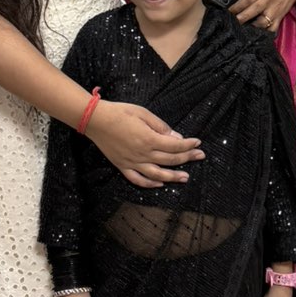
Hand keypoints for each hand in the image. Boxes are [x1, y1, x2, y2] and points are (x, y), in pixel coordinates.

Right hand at [87, 101, 202, 187]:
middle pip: (170, 159)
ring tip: (185, 178)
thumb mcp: (143, 113)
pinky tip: (160, 183)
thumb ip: (161, 127)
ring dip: (173, 177)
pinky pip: (137, 179)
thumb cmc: (120, 112)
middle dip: (187, 158)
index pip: (175, 145)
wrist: (95, 120)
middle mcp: (142, 154)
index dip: (188, 144)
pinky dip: (149, 184)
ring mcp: (132, 162)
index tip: (198, 143)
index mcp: (149, 139)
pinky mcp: (122, 166)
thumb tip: (176, 137)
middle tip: (200, 156)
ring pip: (157, 174)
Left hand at [232, 0, 295, 32]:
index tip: (228, 11)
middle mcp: (268, 1)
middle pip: (253, 11)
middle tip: (231, 22)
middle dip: (241, 18)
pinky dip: (265, 32)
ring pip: (263, 22)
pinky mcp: (280, 17)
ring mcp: (275, 10)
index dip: (237, 6)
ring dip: (252, 27)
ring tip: (243, 29)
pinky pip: (273, 28)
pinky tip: (257, 34)